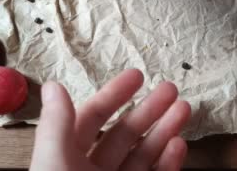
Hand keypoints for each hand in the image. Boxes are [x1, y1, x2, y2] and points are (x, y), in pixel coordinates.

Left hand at [30, 69, 190, 170]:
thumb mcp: (54, 161)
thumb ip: (57, 125)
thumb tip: (52, 86)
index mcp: (66, 158)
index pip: (93, 118)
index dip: (114, 95)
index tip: (137, 75)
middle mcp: (92, 170)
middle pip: (124, 134)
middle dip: (149, 109)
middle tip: (170, 88)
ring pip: (144, 154)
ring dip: (165, 130)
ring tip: (184, 108)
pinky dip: (170, 161)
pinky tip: (179, 144)